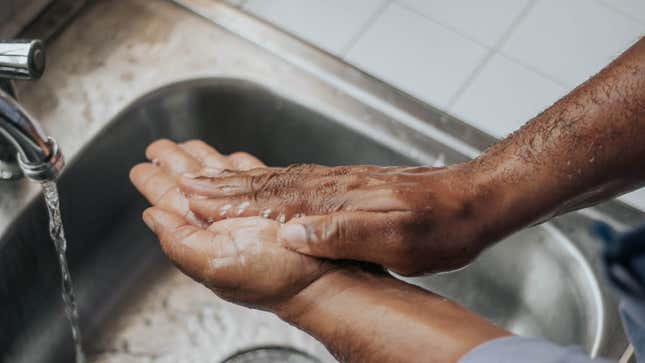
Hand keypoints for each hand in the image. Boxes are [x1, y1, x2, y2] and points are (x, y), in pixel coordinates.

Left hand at [130, 140, 335, 310]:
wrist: (321, 278)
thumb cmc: (275, 278)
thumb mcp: (215, 264)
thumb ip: (179, 241)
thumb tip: (152, 216)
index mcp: (204, 234)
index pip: (172, 203)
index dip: (156, 182)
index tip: (142, 166)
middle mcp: (225, 222)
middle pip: (192, 185)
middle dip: (176, 163)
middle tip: (160, 146)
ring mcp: (250, 211)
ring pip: (220, 178)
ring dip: (203, 161)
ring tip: (188, 147)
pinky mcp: (276, 203)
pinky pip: (253, 178)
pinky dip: (240, 167)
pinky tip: (232, 159)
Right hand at [177, 159, 495, 274]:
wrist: (472, 202)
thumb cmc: (438, 227)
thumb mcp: (394, 241)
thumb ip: (341, 235)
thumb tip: (291, 234)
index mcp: (334, 204)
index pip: (270, 202)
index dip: (229, 202)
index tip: (193, 198)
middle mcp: (330, 188)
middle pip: (266, 186)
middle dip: (222, 185)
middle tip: (186, 180)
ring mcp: (339, 184)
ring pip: (278, 181)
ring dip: (240, 181)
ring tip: (211, 177)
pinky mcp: (350, 186)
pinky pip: (298, 181)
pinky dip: (270, 181)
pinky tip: (264, 181)